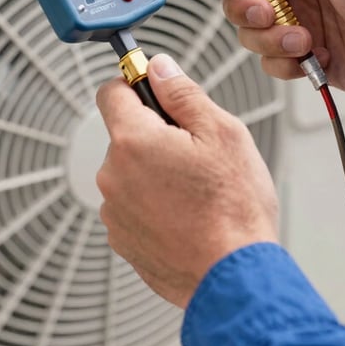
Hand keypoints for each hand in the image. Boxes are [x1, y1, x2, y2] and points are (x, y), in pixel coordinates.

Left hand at [96, 54, 278, 307]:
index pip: (111, 92)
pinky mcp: (123, 241)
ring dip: (156, 171)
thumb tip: (160, 68)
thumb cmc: (233, 207)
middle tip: (198, 152)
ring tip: (198, 190)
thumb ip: (183, 93)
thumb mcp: (221, 132)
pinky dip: (156, 204)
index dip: (135, 83)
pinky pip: (135, 205)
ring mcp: (115, 212)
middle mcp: (113, 175)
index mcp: (133, 141)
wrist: (233, 277)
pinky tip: (188, 214)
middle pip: (127, 134)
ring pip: (132, 171)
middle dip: (157, 134)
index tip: (156, 88)